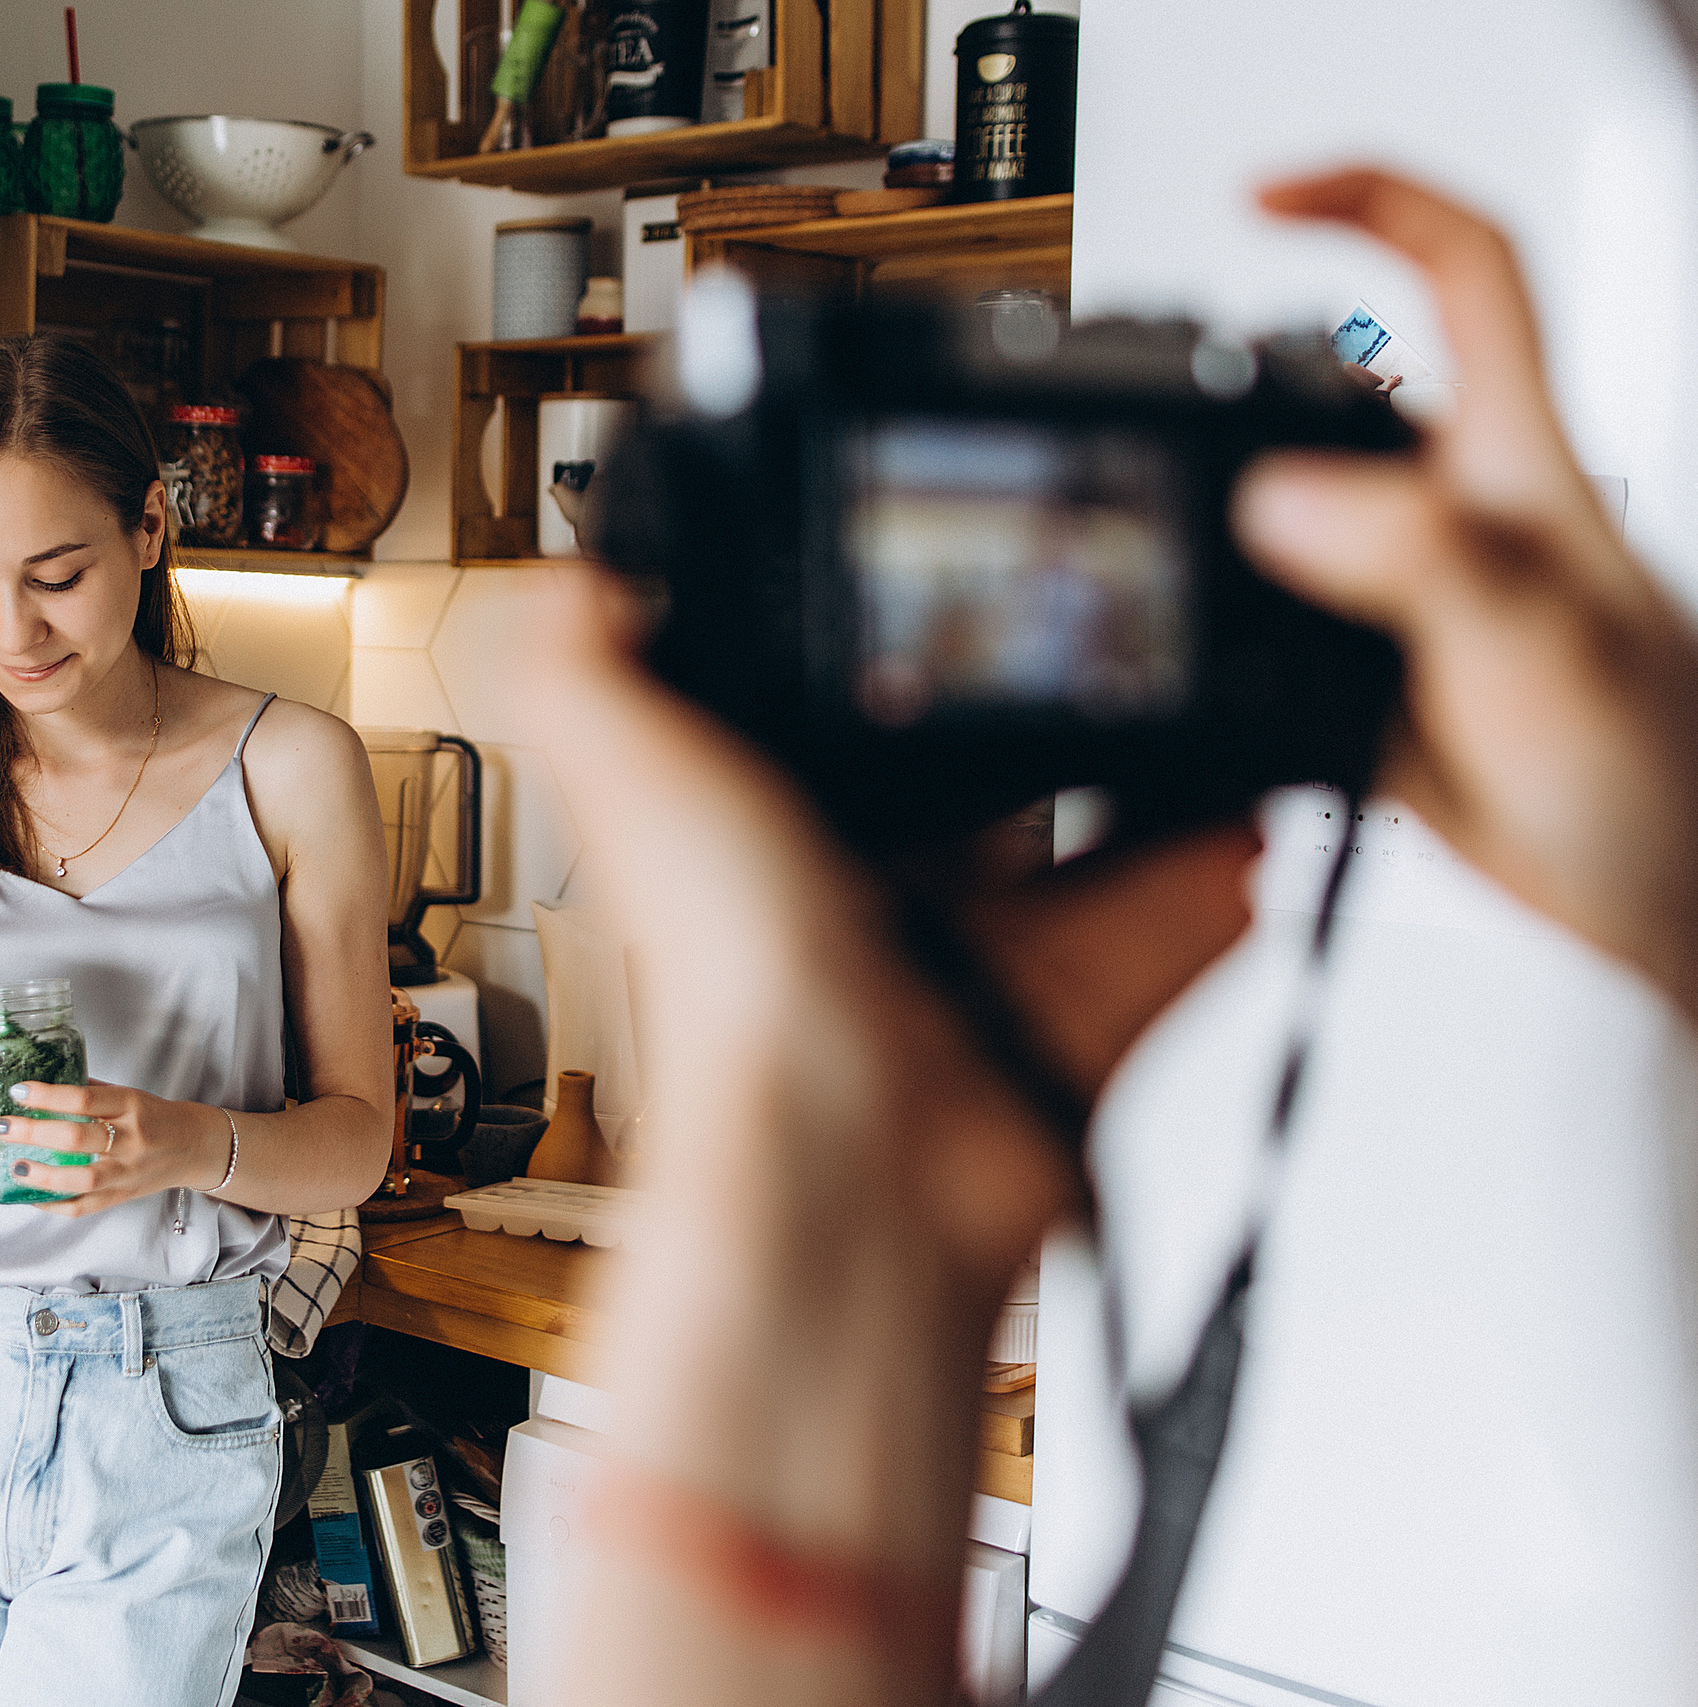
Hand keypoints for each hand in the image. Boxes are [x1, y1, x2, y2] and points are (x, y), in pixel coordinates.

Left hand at [0, 1079, 222, 1216]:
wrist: (194, 1147)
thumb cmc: (156, 1117)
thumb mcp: (129, 1094)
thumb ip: (90, 1092)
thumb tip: (43, 1085)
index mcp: (131, 1106)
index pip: (85, 1099)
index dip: (48, 1096)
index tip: (19, 1092)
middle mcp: (130, 1140)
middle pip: (77, 1138)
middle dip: (33, 1132)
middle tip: (3, 1127)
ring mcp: (126, 1172)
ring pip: (82, 1179)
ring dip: (42, 1175)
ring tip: (15, 1166)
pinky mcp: (122, 1196)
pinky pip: (85, 1207)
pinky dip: (54, 1204)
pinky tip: (31, 1195)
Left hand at [531, 564, 1254, 1701]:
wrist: (861, 1146)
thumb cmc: (729, 981)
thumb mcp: (626, 766)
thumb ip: (573, 668)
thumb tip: (559, 588)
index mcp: (757, 832)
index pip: (824, 721)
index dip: (876, 656)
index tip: (932, 576)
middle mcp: (863, 896)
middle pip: (968, 775)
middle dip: (1031, 706)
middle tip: (1095, 621)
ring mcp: (975, 963)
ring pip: (1084, 840)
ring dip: (1146, 766)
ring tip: (1192, 673)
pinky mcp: (1074, 1017)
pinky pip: (1171, 922)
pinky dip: (1221, 863)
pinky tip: (1253, 790)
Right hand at [1235, 168, 1697, 1019]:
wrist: (1670, 911)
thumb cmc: (1656, 774)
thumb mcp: (1537, 642)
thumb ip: (1415, 558)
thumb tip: (1275, 495)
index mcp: (1514, 463)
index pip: (1459, 268)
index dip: (1363, 200)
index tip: (1254, 196)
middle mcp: (1455, 513)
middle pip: (1332, 396)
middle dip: (1235, 402)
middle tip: (1150, 434)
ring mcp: (1408, 601)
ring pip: (1284, 530)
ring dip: (1217, 556)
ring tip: (1172, 603)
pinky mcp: (1373, 688)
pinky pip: (1267, 650)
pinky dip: (1223, 670)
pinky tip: (1210, 712)